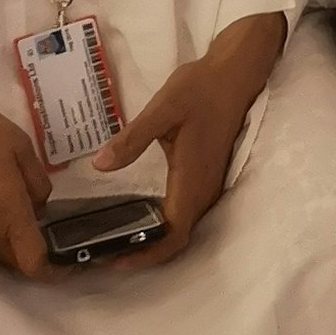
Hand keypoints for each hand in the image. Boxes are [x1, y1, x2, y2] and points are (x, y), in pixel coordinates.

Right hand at [0, 78, 50, 277]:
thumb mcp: (19, 144)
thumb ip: (37, 181)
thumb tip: (39, 206)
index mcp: (7, 213)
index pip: (32, 263)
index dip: (54, 270)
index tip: (68, 262)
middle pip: (15, 262)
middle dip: (35, 255)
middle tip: (51, 233)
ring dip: (13, 244)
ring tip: (28, 217)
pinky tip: (1, 207)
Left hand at [90, 13, 284, 266]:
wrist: (235, 74)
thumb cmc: (200, 89)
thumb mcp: (163, 109)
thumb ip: (132, 139)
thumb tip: (100, 165)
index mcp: (192, 180)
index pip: (172, 235)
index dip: (146, 254)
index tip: (114, 260)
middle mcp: (203, 191)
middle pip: (176, 239)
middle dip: (143, 253)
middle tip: (103, 253)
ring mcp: (208, 186)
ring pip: (181, 228)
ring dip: (153, 240)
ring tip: (115, 239)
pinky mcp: (206, 178)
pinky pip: (184, 213)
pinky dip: (162, 224)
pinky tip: (138, 215)